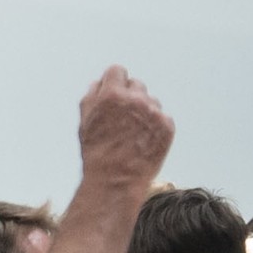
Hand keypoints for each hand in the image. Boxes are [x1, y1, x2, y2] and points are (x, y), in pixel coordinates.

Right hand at [77, 66, 173, 194]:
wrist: (116, 180)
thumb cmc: (97, 155)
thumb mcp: (84, 124)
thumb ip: (90, 98)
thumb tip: (98, 84)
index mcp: (112, 95)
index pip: (117, 71)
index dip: (112, 82)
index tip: (112, 94)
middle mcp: (135, 99)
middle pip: (135, 84)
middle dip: (128, 96)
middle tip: (121, 118)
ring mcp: (154, 112)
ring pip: (150, 101)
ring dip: (143, 111)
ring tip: (131, 134)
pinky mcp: (167, 125)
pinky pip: (161, 118)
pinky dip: (154, 126)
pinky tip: (143, 141)